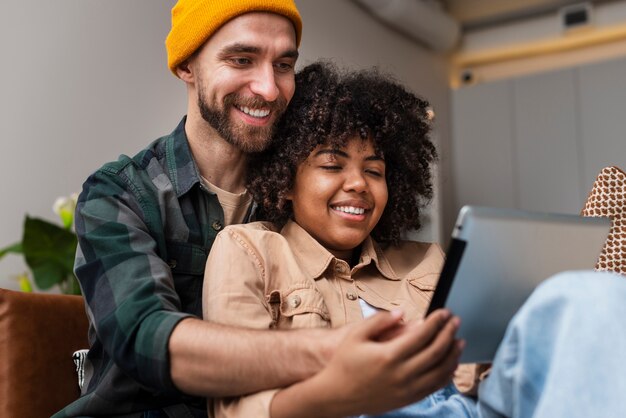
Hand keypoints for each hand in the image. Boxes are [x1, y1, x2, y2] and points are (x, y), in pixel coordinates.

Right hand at [270, 309, 462, 417]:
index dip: (436, 322)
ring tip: (459, 341)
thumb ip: (379, 321)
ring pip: (440, 371)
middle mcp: (401, 374)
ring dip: (453, 355)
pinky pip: (434, 387)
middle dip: (449, 334)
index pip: (422, 335)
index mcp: (389, 356)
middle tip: (455, 321)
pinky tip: (450, 364)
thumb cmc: (344, 364)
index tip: (444, 312)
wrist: (337, 396)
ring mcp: (407, 389)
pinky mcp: (408, 399)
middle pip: (436, 351)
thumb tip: (402, 314)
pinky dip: (446, 374)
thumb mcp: (356, 336)